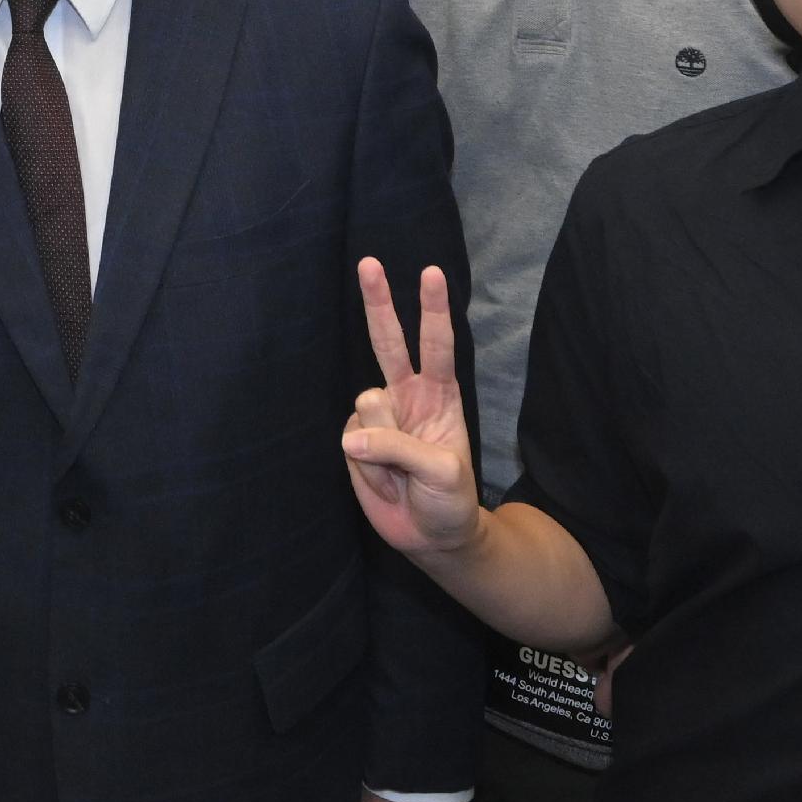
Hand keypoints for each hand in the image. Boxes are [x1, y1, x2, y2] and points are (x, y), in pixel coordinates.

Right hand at [342, 259, 481, 557]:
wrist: (431, 538)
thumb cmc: (451, 501)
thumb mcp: (443, 474)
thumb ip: (401, 448)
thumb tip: (352, 438)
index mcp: (441, 395)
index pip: (437, 345)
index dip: (433, 310)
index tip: (430, 273)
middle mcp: (407, 395)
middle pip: (388, 340)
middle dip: (378, 301)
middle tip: (369, 263)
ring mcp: (379, 418)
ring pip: (366, 405)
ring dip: (383, 447)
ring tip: (402, 476)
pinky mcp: (355, 441)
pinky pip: (351, 440)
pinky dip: (367, 467)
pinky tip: (385, 482)